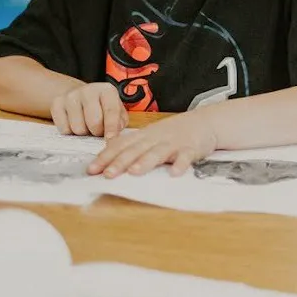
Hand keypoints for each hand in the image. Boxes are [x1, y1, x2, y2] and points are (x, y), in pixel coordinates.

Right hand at [50, 82, 127, 138]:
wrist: (81, 96)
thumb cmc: (103, 108)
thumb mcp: (117, 112)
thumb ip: (119, 123)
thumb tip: (113, 136)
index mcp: (107, 90)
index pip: (111, 110)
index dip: (112, 127)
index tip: (110, 139)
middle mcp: (88, 90)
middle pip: (94, 122)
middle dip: (97, 132)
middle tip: (98, 131)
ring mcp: (71, 96)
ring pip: (78, 128)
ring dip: (84, 133)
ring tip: (87, 126)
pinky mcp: (56, 103)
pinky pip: (64, 129)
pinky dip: (71, 132)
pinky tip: (75, 124)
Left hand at [87, 111, 217, 178]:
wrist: (205, 122)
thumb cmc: (174, 132)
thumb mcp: (151, 135)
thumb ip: (132, 145)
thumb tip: (106, 154)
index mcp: (145, 135)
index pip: (122, 145)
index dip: (106, 157)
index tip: (91, 169)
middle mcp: (156, 138)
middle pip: (136, 149)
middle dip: (121, 161)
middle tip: (107, 174)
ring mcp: (174, 143)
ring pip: (158, 152)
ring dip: (146, 161)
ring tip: (134, 172)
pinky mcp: (191, 149)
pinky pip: (186, 157)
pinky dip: (181, 165)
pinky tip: (175, 173)